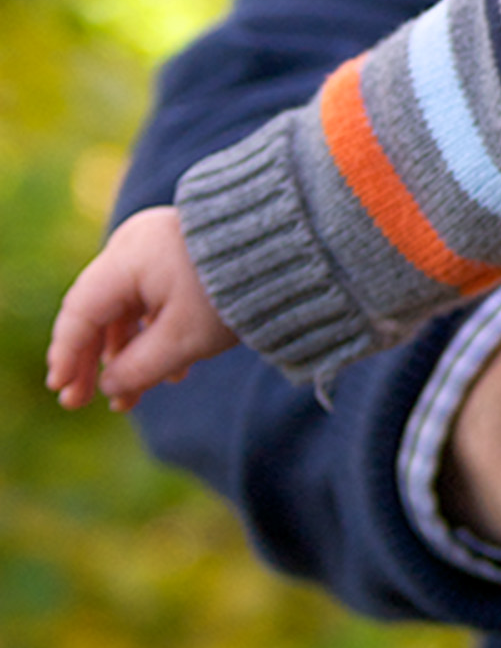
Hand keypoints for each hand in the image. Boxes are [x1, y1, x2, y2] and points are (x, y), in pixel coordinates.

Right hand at [48, 206, 237, 410]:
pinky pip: (151, 298)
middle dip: (92, 361)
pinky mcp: (179, 255)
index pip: (80, 311)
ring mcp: (155, 247)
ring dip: (128, 354)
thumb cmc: (236, 289)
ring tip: (132, 399)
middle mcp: (133, 246)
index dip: (66, 355)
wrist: (292, 246)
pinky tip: (171, 373)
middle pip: (98, 310)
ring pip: (126, 308)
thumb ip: (139, 369)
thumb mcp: (184, 340)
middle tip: (80, 402)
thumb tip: (109, 389)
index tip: (61, 390)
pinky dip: (153, 334)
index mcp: (126, 257)